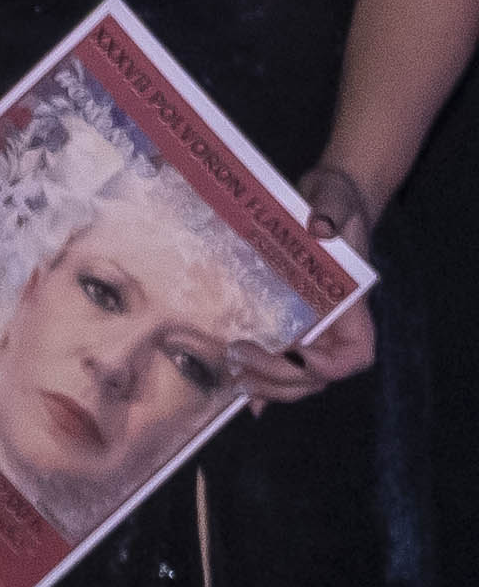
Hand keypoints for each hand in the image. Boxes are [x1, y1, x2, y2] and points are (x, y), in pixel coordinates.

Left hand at [233, 164, 388, 405]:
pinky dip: (260, 377)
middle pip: (316, 375)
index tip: (295, 356)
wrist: (324, 200)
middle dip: (281, 380)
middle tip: (239, 367)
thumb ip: (332, 212)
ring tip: (233, 379)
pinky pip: (277, 359)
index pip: (353, 355)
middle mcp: (333, 326)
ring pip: (297, 376)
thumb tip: (320, 227)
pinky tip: (234, 387)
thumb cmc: (336, 202)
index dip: (327, 366)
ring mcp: (310, 328)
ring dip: (268, 386)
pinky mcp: (287, 322)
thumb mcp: (334, 200)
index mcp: (352, 308)